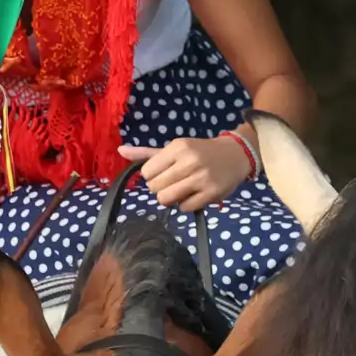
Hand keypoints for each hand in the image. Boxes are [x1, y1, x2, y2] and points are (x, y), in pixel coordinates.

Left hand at [119, 136, 251, 211]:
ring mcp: (201, 178)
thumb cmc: (199, 152)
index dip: (152, 176)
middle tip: (173, 182)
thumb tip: (120, 151)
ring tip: (181, 190)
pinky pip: (184, 208)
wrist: (235, 155)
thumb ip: (147, 153)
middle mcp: (189, 161)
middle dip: (160, 188)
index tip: (163, 173)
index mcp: (177, 147)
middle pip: (154, 188)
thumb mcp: (174, 148)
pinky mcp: (211, 193)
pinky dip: (185, 204)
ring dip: (170, 198)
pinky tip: (194, 195)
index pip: (147, 172)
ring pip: (166, 199)